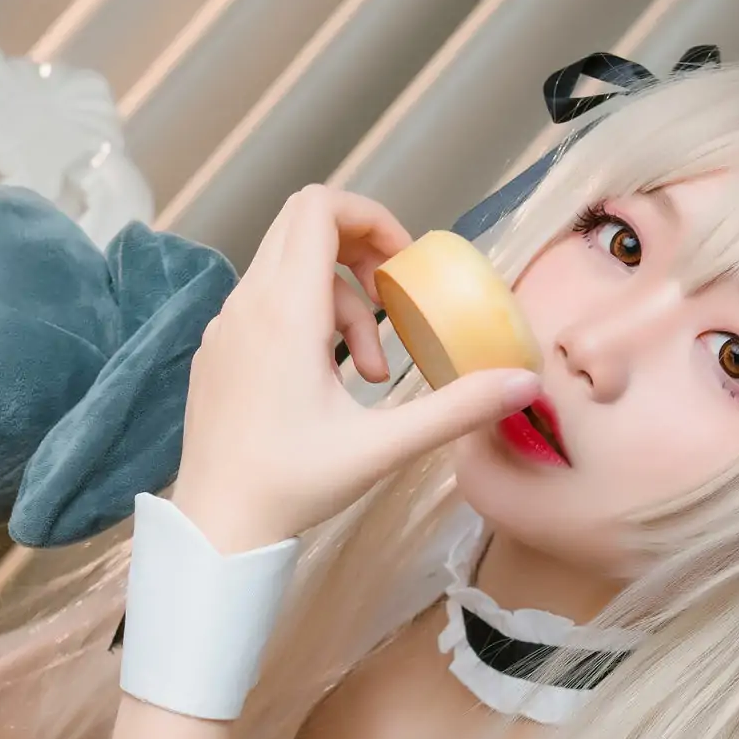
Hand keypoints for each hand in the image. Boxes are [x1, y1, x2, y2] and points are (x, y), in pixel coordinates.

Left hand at [173, 186, 539, 551]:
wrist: (215, 530)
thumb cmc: (292, 486)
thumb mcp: (384, 447)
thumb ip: (457, 409)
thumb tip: (524, 384)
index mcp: (284, 311)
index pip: (319, 208)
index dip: (371, 218)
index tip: (403, 266)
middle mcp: (246, 304)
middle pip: (302, 226)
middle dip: (359, 252)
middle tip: (392, 304)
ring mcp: (224, 327)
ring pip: (285, 269)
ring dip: (338, 301)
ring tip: (368, 373)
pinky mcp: (215, 352)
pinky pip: (263, 304)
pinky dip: (305, 321)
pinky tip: (326, 384)